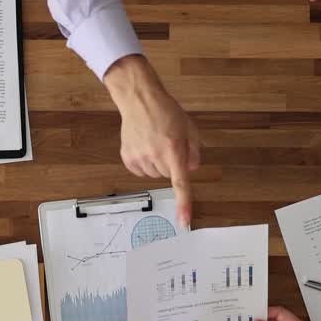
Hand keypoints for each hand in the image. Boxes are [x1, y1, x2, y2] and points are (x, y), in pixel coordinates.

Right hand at [104, 55, 199, 226]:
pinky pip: (140, 171)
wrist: (139, 99)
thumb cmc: (166, 111)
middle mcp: (154, 155)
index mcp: (173, 149)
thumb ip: (193, 151)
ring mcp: (138, 157)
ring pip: (154, 175)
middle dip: (171, 164)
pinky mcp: (127, 157)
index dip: (183, 203)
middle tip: (167, 145)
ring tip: (154, 143)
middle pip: (168, 176)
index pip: (180, 183)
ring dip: (157, 164)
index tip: (184, 221)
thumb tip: (190, 169)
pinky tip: (144, 146)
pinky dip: (144, 163)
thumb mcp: (189, 127)